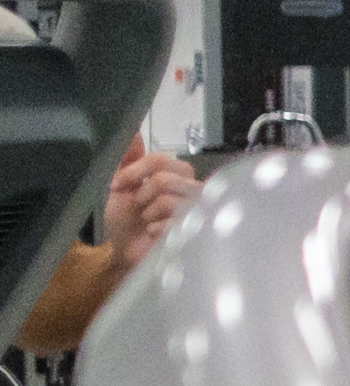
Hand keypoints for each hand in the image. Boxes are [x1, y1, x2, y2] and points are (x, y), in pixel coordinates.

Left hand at [100, 143, 194, 264]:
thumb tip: (133, 133)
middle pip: (165, 178)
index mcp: (176, 175)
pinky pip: (172, 222)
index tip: (117, 184)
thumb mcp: (120, 186)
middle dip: (142, 193)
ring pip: (168, 200)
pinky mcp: (196, 232)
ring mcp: (196, 211)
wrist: (127, 252)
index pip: (160, 159)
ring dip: (147, 213)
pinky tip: (154, 234)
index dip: (134, 171)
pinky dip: (154, 229)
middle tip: (137, 205)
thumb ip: (127, 160)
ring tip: (147, 221)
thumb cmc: (127, 220)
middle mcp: (191, 189)